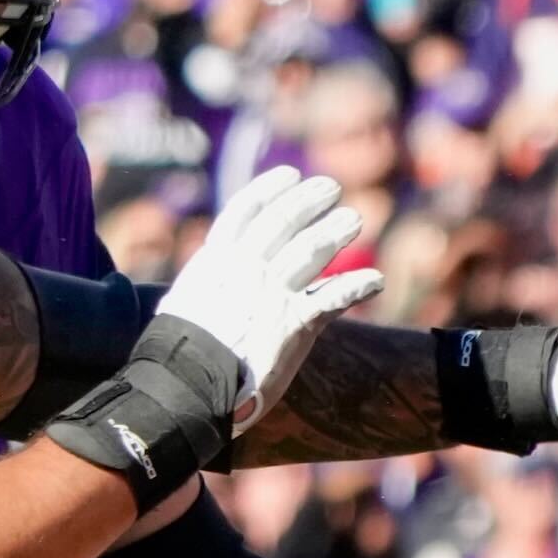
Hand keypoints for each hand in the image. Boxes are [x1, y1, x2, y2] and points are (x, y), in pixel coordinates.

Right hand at [159, 167, 383, 421]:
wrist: (188, 382)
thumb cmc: (181, 352)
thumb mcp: (182, 305)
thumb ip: (201, 289)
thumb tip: (196, 290)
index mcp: (216, 260)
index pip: (246, 211)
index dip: (270, 188)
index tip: (290, 175)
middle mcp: (246, 268)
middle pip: (284, 222)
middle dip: (309, 201)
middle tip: (332, 188)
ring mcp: (271, 293)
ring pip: (311, 250)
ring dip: (335, 232)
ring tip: (354, 219)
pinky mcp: (295, 324)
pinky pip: (333, 297)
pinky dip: (356, 285)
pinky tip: (375, 280)